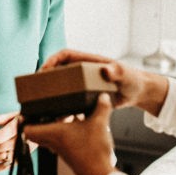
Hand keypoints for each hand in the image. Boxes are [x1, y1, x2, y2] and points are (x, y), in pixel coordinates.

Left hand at [22, 93, 117, 174]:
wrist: (100, 174)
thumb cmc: (94, 151)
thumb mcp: (100, 124)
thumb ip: (102, 108)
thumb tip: (103, 97)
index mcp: (55, 133)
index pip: (29, 130)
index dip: (24, 121)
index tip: (24, 113)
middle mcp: (55, 142)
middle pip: (37, 133)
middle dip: (39, 122)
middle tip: (45, 112)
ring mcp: (61, 150)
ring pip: (50, 137)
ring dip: (54, 127)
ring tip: (66, 117)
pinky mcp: (70, 155)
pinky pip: (61, 142)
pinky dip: (65, 135)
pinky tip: (80, 128)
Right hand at [42, 48, 167, 113]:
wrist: (138, 93)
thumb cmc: (132, 79)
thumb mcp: (125, 74)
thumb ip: (117, 71)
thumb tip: (106, 70)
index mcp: (88, 61)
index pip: (65, 55)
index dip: (52, 60)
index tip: (43, 71)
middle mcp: (83, 72)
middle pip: (58, 71)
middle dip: (45, 78)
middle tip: (36, 91)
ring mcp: (83, 85)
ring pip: (62, 87)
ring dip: (52, 95)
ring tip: (42, 105)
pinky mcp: (86, 97)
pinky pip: (70, 101)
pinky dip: (63, 109)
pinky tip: (58, 119)